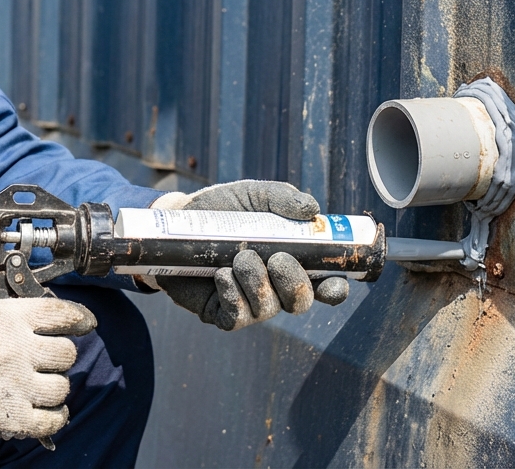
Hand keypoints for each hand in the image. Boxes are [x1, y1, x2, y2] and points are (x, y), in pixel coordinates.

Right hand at [0, 293, 95, 443]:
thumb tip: (11, 307)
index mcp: (6, 318)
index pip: (60, 313)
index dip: (78, 318)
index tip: (84, 323)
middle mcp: (16, 349)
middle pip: (66, 352)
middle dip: (60, 355)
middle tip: (49, 359)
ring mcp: (14, 385)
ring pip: (62, 387)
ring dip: (55, 387)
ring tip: (43, 387)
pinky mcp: (6, 417)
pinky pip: (49, 420)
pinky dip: (54, 418)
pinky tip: (48, 413)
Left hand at [150, 180, 349, 330]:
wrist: (179, 218)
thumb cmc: (224, 208)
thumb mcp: (254, 196)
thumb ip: (283, 199)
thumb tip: (312, 210)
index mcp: (292, 262)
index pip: (324, 285)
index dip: (334, 289)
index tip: (334, 281)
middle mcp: (275, 287)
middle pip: (300, 302)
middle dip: (294, 283)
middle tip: (276, 258)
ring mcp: (249, 303)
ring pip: (267, 309)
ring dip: (258, 283)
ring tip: (240, 257)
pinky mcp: (220, 312)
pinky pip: (236, 318)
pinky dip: (233, 297)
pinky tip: (222, 275)